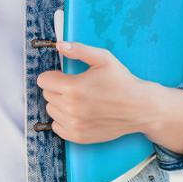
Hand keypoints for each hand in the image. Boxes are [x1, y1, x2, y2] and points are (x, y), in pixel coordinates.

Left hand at [36, 41, 152, 143]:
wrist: (139, 108)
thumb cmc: (122, 82)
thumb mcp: (103, 59)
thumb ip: (79, 50)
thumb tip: (60, 45)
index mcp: (74, 87)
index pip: (43, 81)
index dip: (53, 75)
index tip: (64, 75)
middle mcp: (71, 108)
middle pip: (47, 95)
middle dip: (57, 88)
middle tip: (75, 86)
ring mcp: (74, 125)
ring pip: (51, 110)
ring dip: (60, 103)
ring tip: (78, 99)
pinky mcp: (78, 137)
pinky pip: (57, 127)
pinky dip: (63, 119)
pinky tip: (77, 112)